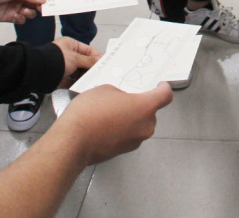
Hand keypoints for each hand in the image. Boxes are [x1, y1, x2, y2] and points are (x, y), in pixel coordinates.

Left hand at [0, 0, 43, 22]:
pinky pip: (21, 20)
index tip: (52, 0)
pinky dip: (21, 19)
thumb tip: (44, 0)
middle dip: (40, 6)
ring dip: (30, 13)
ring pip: (30, 12)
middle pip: (35, 3)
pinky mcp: (9, 17)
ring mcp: (15, 7)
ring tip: (24, 12)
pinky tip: (16, 16)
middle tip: (43, 9)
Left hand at [53, 36, 101, 87]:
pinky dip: (77, 83)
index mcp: (70, 44)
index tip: (105, 62)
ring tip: (95, 79)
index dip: (96, 56)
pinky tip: (85, 85)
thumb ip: (89, 60)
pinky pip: (72, 80)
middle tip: (102, 72)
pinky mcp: (61, 77)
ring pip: (78, 71)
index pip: (87, 49)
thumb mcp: (76, 58)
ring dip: (85, 75)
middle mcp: (67, 54)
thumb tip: (100, 60)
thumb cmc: (58, 60)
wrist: (41, 72)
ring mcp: (63, 66)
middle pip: (83, 61)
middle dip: (91, 67)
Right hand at [55, 83, 172, 164]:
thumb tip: (122, 102)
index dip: (164, 88)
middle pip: (150, 112)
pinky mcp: (123, 152)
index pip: (165, 96)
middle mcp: (145, 126)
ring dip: (131, 118)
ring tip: (111, 113)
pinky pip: (128, 136)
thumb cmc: (90, 111)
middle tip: (124, 99)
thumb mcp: (105, 90)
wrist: (73, 142)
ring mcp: (135, 141)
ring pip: (139, 125)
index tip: (158, 85)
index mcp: (145, 107)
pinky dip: (122, 130)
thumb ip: (121, 94)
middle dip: (141, 105)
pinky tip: (105, 126)